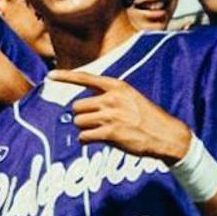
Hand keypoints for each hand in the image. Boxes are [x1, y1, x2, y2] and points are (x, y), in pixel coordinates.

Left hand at [45, 71, 191, 161]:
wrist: (166, 135)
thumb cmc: (147, 118)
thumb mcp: (131, 98)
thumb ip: (109, 97)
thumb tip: (83, 106)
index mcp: (117, 86)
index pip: (86, 78)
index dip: (65, 77)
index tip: (49, 75)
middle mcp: (112, 99)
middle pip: (77, 106)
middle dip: (82, 116)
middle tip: (95, 122)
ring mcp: (111, 116)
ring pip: (78, 122)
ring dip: (84, 129)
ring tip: (100, 131)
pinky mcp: (110, 133)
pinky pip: (84, 137)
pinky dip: (86, 140)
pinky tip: (96, 140)